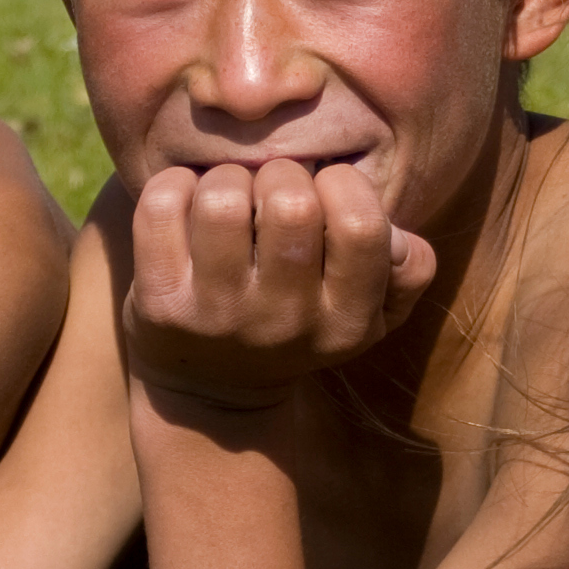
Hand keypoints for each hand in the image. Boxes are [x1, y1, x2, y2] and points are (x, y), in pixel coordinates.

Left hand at [122, 158, 435, 408]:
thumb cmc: (301, 322)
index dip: (343, 185)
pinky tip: (186, 202)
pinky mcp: (159, 303)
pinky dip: (174, 184)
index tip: (325, 191)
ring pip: (223, 199)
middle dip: (280, 174)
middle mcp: (284, 323)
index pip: (361, 226)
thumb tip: (397, 233)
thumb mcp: (373, 313)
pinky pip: (161, 206)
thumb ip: (408, 268)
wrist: (213, 394)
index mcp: (347, 322)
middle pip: (290, 202)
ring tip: (228, 198)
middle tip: (269, 192)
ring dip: (225, 178)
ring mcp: (217, 315)